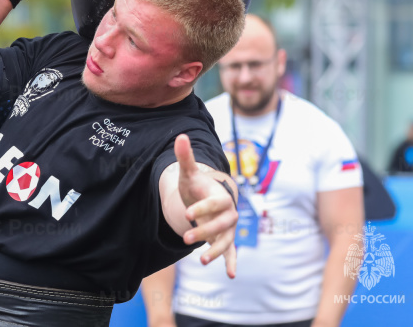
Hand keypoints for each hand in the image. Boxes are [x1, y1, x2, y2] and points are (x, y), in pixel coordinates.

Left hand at [174, 134, 237, 278]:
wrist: (206, 197)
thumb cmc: (197, 185)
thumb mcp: (189, 173)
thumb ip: (185, 157)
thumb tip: (180, 136)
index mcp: (221, 196)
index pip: (216, 203)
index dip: (203, 208)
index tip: (186, 213)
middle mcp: (229, 213)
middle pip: (222, 224)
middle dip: (205, 231)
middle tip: (185, 237)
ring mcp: (228, 228)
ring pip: (227, 240)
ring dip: (216, 251)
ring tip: (202, 262)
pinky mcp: (225, 239)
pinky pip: (231, 252)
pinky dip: (232, 262)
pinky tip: (231, 275)